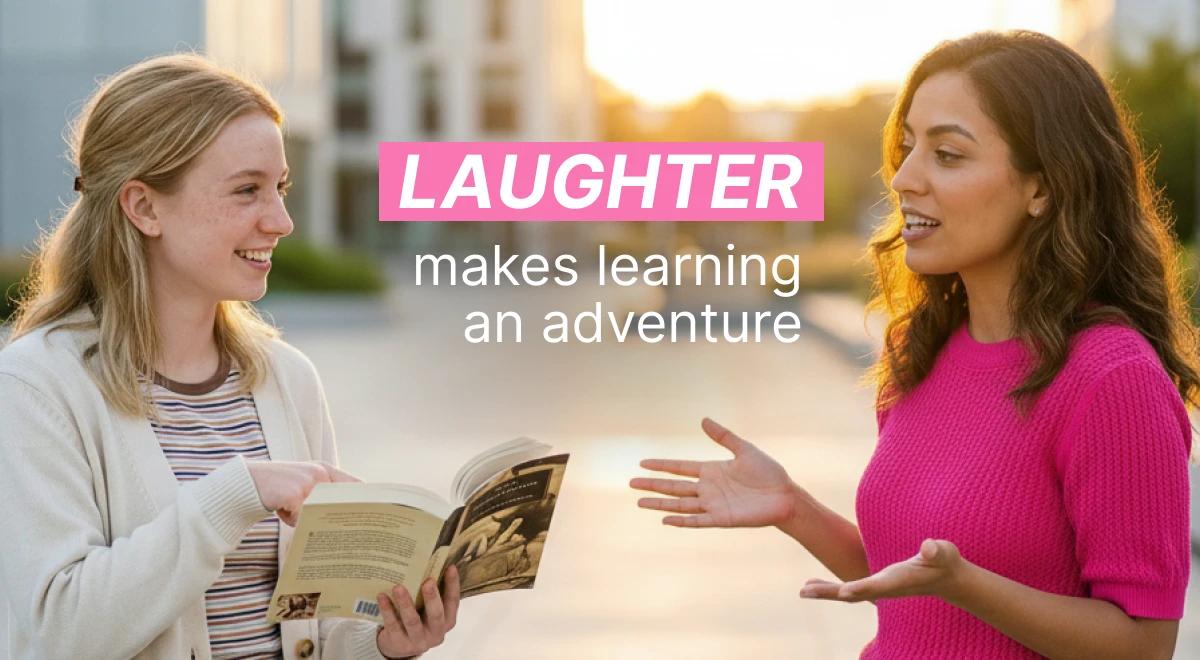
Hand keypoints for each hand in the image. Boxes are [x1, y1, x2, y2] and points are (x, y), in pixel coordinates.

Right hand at [245, 460, 359, 525]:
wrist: (246, 483)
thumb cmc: (279, 489)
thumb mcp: (304, 486)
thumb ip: (322, 496)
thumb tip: (345, 520)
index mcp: (326, 469)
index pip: (355, 484)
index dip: (366, 500)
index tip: (375, 517)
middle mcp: (320, 473)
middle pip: (341, 502)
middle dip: (342, 518)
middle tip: (348, 535)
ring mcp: (307, 482)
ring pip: (318, 513)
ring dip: (306, 518)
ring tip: (292, 509)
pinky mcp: (294, 493)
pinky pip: (299, 518)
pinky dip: (289, 518)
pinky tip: (279, 508)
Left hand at [376, 565, 460, 658]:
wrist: (400, 646)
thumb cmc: (419, 620)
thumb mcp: (428, 610)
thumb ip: (432, 594)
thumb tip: (431, 563)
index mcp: (446, 621)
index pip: (453, 602)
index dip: (453, 585)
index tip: (450, 567)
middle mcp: (435, 632)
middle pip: (436, 615)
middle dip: (432, 598)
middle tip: (428, 582)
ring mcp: (417, 640)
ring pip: (412, 622)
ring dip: (406, 604)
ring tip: (398, 588)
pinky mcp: (399, 642)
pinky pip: (393, 625)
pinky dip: (387, 610)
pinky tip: (382, 597)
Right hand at [630, 418, 800, 527]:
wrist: (786, 496)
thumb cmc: (769, 473)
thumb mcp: (744, 449)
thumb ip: (723, 436)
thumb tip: (702, 420)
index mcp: (711, 470)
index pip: (679, 467)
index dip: (661, 465)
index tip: (642, 463)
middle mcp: (708, 488)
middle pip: (674, 486)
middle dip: (652, 484)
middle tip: (630, 483)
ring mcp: (713, 504)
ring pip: (679, 503)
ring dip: (659, 503)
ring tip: (639, 502)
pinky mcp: (722, 519)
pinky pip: (697, 520)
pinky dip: (681, 520)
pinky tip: (665, 519)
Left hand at [800, 539, 964, 602]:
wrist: (946, 578)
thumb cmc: (944, 562)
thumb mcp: (943, 552)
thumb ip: (937, 551)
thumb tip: (930, 547)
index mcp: (897, 581)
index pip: (877, 586)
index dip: (860, 587)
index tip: (843, 591)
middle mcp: (884, 588)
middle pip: (853, 593)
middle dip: (830, 593)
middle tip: (805, 591)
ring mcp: (878, 588)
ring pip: (847, 593)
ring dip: (825, 592)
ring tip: (803, 590)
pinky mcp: (875, 584)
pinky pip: (848, 589)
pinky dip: (830, 588)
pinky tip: (813, 583)